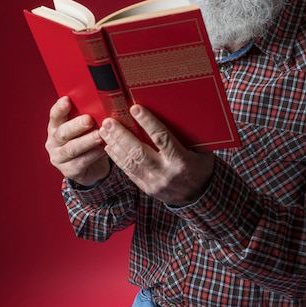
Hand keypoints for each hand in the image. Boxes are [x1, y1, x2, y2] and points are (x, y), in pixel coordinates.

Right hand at [46, 96, 109, 185]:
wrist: (92, 166)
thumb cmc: (88, 139)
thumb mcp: (86, 126)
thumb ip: (88, 115)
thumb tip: (102, 102)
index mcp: (56, 126)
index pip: (55, 115)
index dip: (60, 108)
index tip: (67, 100)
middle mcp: (54, 142)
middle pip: (62, 132)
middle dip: (76, 125)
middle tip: (89, 120)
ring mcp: (59, 157)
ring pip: (72, 149)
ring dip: (87, 141)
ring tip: (99, 135)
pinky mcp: (69, 171)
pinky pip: (81, 162)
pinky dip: (93, 155)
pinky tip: (102, 149)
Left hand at [99, 105, 214, 205]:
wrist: (200, 197)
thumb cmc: (201, 167)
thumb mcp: (201, 150)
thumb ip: (186, 136)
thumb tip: (174, 112)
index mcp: (181, 160)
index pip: (161, 138)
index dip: (147, 123)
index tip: (135, 109)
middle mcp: (166, 173)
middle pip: (139, 151)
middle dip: (121, 135)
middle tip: (109, 121)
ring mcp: (154, 183)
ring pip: (130, 162)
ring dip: (115, 145)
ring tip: (104, 131)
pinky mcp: (147, 189)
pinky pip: (128, 173)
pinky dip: (117, 159)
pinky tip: (108, 147)